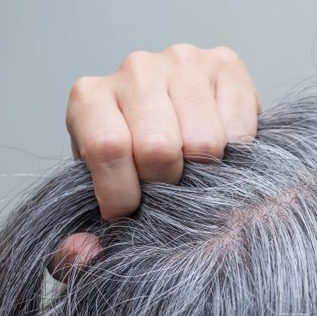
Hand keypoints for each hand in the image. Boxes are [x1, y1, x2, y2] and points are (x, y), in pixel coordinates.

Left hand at [49, 44, 259, 277]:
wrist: (179, 130)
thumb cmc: (135, 173)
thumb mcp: (100, 208)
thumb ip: (78, 246)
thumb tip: (81, 254)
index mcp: (90, 99)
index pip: (108, 147)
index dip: (123, 193)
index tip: (129, 211)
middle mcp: (134, 69)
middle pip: (159, 146)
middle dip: (167, 184)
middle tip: (167, 187)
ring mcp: (182, 61)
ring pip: (204, 142)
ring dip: (205, 170)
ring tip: (193, 167)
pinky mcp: (225, 63)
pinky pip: (238, 130)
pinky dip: (235, 153)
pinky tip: (220, 150)